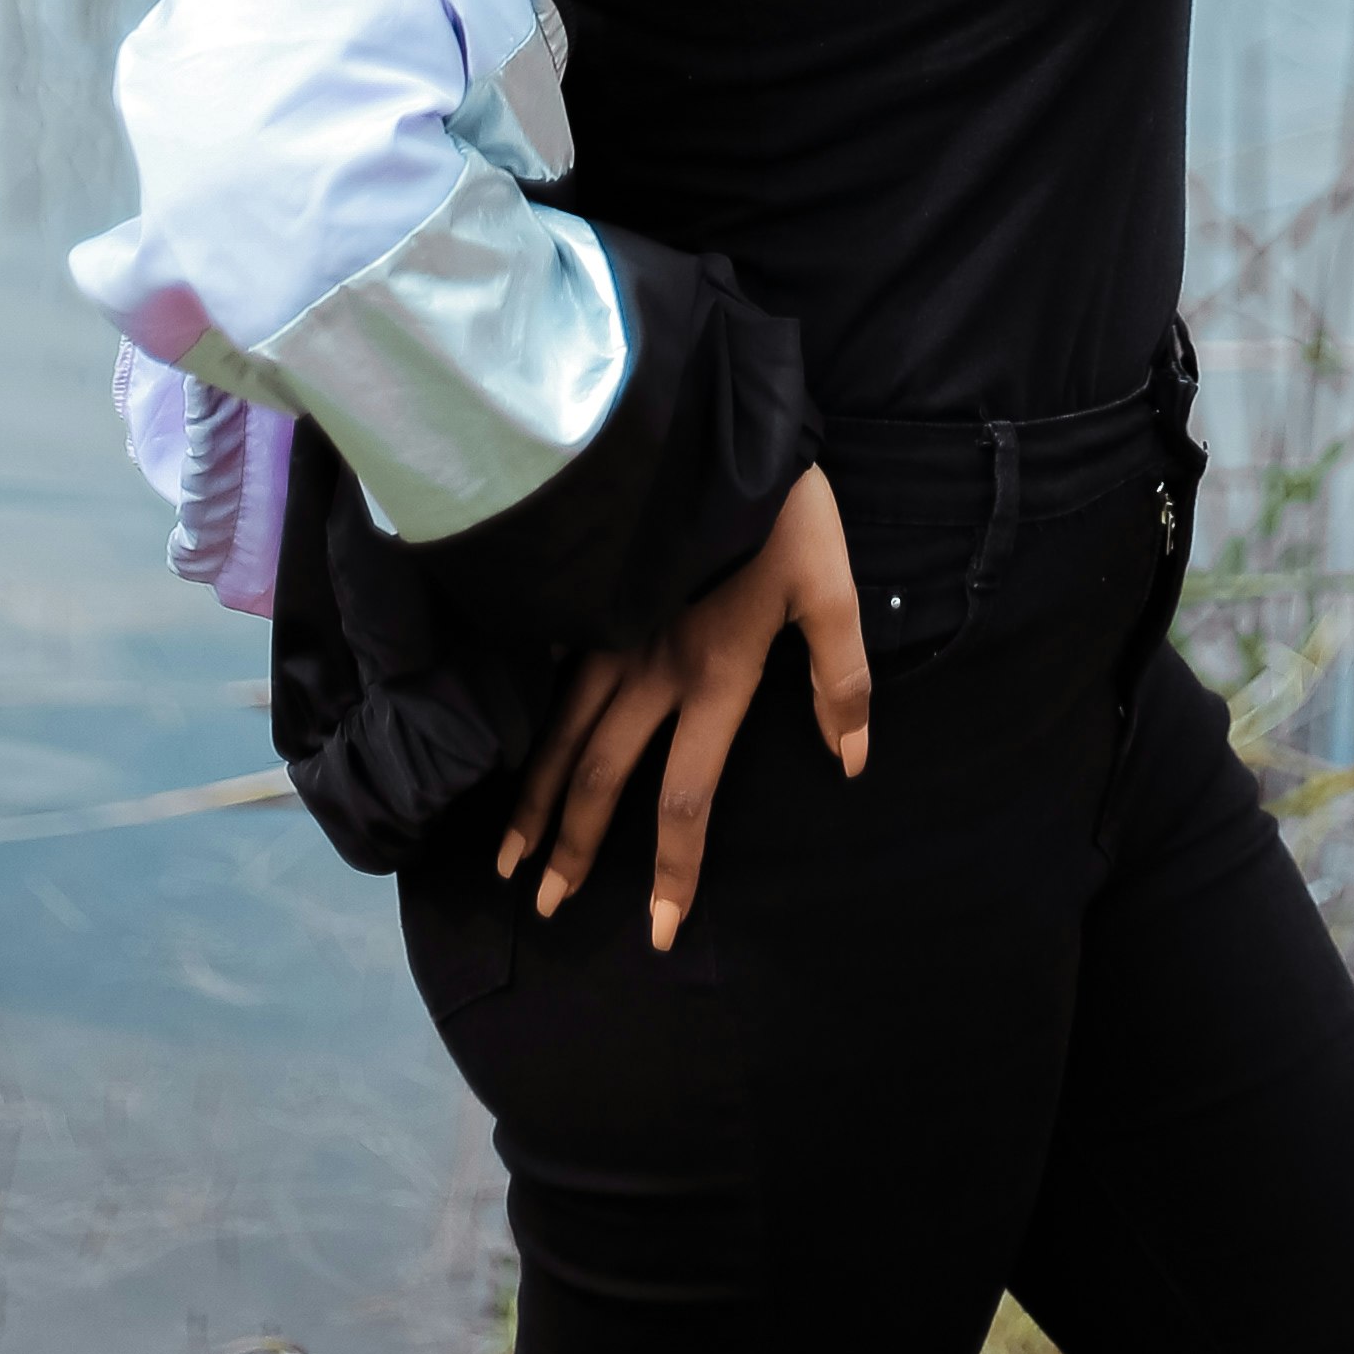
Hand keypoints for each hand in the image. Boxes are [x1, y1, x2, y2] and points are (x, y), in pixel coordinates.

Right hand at [498, 467, 871, 951]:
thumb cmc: (784, 511)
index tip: (662, 930)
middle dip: (575, 847)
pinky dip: (524, 729)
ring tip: (506, 855)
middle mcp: (652, 668)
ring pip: (560, 734)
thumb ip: (842, 678)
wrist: (719, 423)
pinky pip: (547, 679)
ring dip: (532, 800)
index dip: (675, 867)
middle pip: (604, 777)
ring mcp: (611, 633)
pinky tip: (502, 755)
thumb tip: (851, 763)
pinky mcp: (593, 601)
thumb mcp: (833, 588)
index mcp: (715, 675)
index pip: (688, 796)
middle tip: (548, 904)